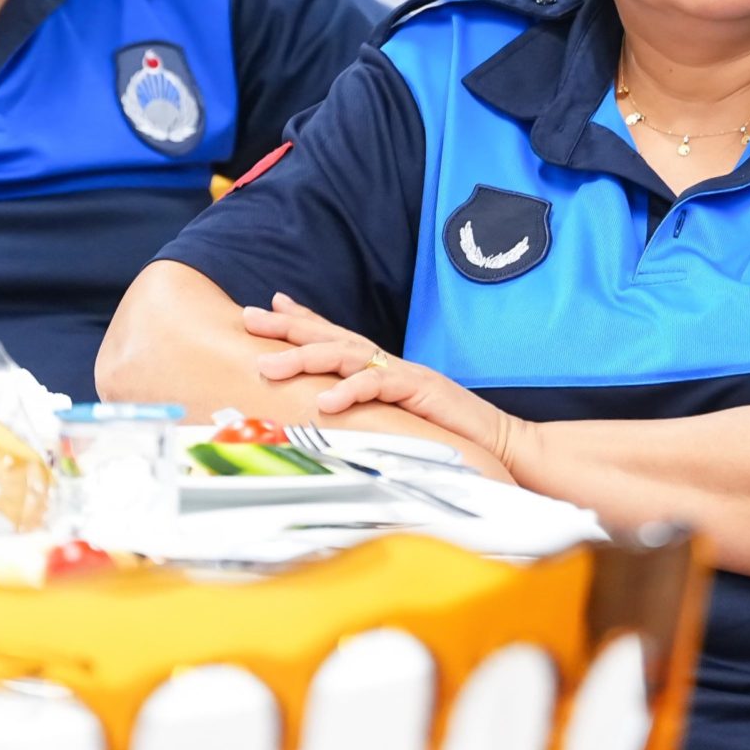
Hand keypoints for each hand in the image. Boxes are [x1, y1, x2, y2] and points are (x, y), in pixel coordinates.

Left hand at [243, 294, 528, 471]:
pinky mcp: (421, 391)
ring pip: (347, 355)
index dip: (304, 319)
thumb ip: (371, 409)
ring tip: (268, 365)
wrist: (500, 443)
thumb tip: (330, 414)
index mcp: (384, 368)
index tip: (269, 306)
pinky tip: (326, 401)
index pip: (338, 336)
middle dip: (289, 327)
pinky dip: (351, 390)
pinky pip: (380, 385)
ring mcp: (405, 374)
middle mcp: (390, 364)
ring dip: (305, 357)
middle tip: (249, 318)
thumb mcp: (400, 419)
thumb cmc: (449, 435)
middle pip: (333, 337)